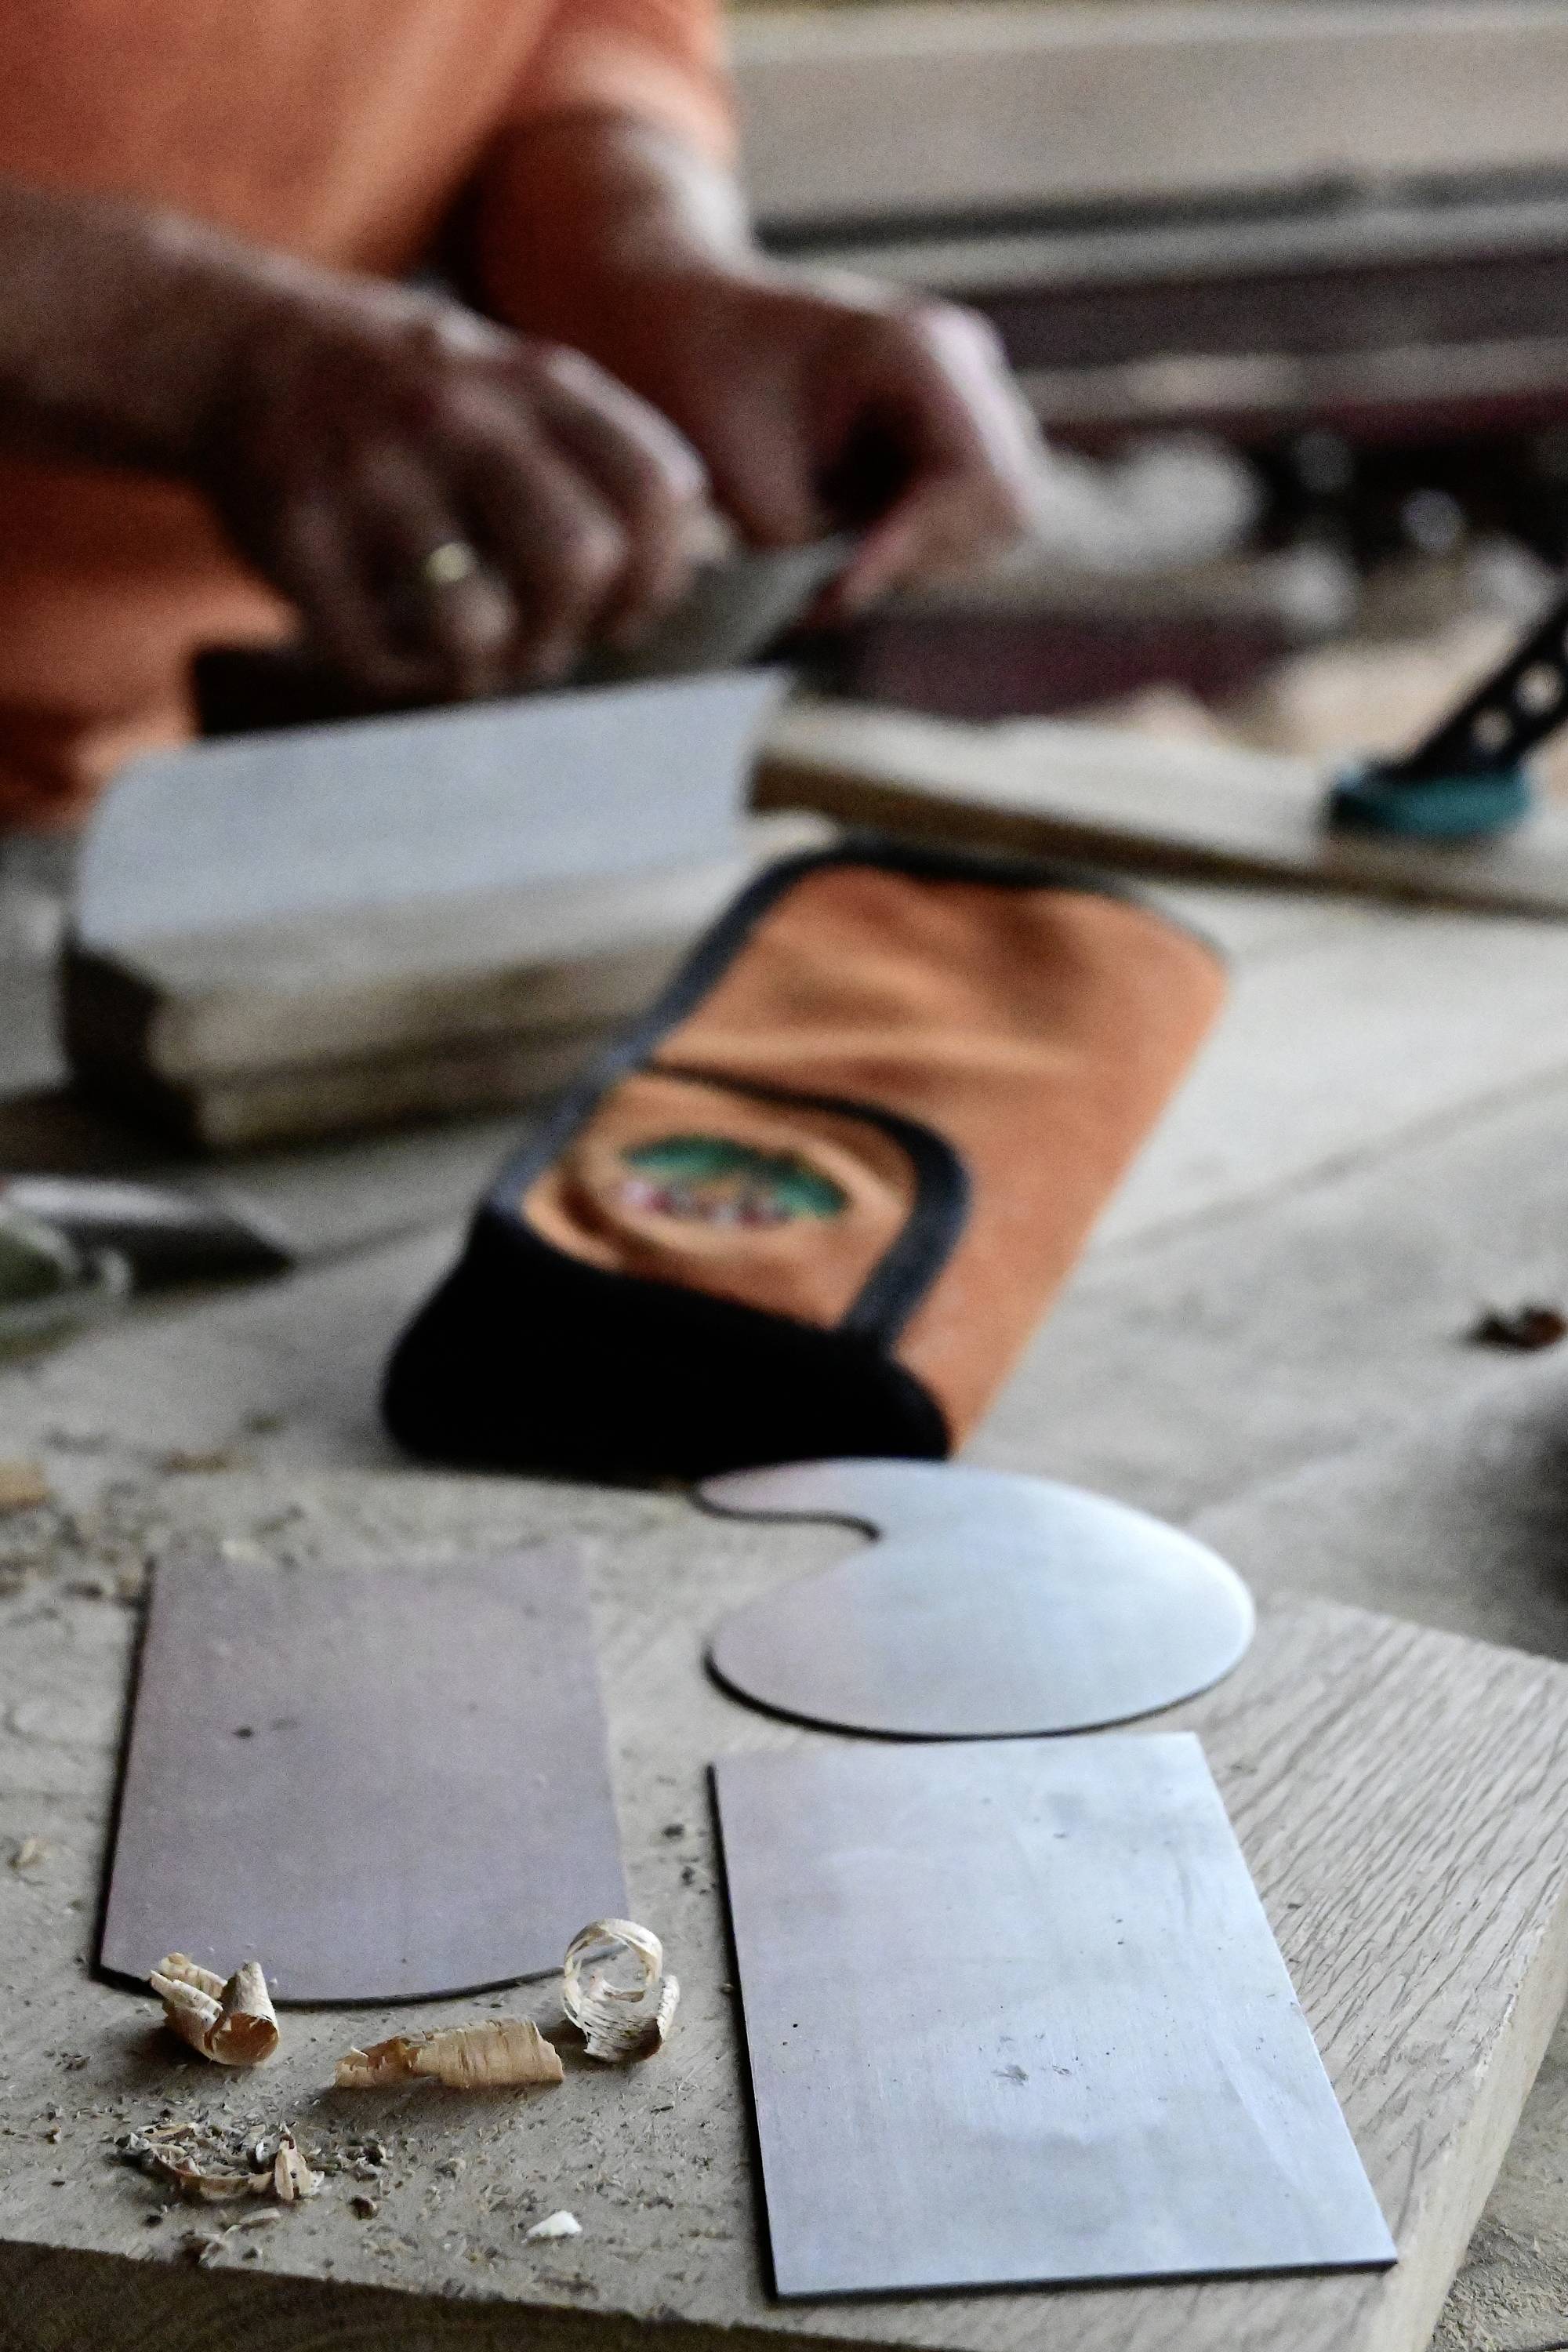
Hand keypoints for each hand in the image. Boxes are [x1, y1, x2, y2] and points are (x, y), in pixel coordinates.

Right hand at [202, 276, 708, 700]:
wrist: (229, 345)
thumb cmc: (397, 392)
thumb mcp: (505, 379)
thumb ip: (591, 450)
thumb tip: (675, 575)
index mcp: (529, 382)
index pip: (654, 489)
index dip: (660, 572)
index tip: (625, 602)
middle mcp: (456, 417)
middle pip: (579, 561)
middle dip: (575, 629)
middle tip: (546, 640)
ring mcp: (371, 476)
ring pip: (477, 623)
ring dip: (487, 668)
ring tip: (473, 658)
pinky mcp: (298, 536)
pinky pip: (373, 654)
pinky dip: (399, 679)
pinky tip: (401, 656)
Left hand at [574, 265, 1041, 615]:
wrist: (676, 321)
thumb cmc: (697, 381)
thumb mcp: (743, 481)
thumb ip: (810, 555)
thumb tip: (843, 611)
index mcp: (918, 349)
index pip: (975, 482)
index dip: (915, 548)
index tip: (839, 589)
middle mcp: (963, 363)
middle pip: (1003, 505)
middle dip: (924, 559)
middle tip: (832, 586)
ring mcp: (964, 393)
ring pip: (993, 519)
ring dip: (920, 557)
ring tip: (832, 567)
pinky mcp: (947, 427)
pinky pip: (963, 515)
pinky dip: (911, 545)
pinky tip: (845, 543)